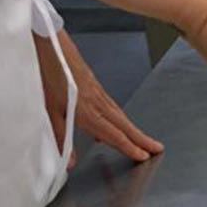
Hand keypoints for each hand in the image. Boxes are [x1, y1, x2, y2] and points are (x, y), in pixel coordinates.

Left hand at [34, 30, 163, 164]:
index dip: (130, 148)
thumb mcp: (50, 111)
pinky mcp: (96, 86)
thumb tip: (68, 162)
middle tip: (157, 148)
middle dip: (142, 139)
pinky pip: (114, 107)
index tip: (143, 157)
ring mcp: (99, 94)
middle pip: (125, 126)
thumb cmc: (49, 73)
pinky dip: (123, 118)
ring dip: (136, 130)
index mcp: (88, 112)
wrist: (51, 44)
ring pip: (122, 116)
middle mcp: (98, 104)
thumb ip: (61, 138)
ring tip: (145, 140)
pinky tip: (120, 123)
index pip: (114, 135)